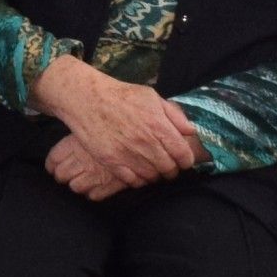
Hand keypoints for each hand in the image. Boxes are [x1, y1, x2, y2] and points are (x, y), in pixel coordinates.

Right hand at [35, 56, 200, 188]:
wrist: (86, 98)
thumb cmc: (120, 95)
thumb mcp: (151, 96)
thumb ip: (174, 114)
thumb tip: (190, 132)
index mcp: (159, 126)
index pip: (184, 155)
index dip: (186, 160)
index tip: (182, 159)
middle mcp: (146, 142)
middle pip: (169, 169)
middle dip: (171, 169)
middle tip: (166, 165)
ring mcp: (128, 154)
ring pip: (152, 177)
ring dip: (155, 175)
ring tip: (151, 167)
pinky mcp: (111, 161)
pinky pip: (133, 181)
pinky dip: (138, 180)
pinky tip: (136, 170)